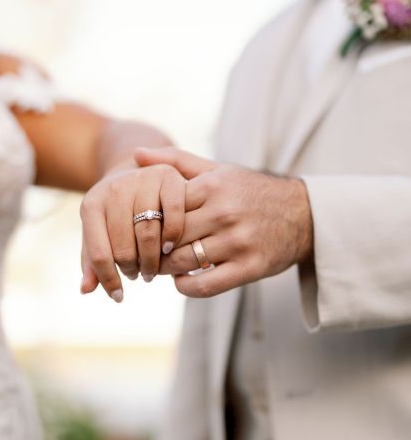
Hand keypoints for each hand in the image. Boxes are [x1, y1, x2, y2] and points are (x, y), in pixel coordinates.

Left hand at [80, 162, 185, 301]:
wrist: (135, 171)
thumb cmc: (115, 211)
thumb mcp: (98, 230)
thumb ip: (92, 259)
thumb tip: (86, 289)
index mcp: (91, 205)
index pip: (99, 253)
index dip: (108, 280)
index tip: (118, 296)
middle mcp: (114, 189)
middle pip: (124, 246)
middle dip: (132, 269)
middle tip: (139, 276)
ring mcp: (141, 180)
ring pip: (148, 232)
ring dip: (152, 259)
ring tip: (153, 269)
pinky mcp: (167, 176)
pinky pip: (174, 213)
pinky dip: (173, 235)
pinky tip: (169, 248)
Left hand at [135, 147, 312, 297]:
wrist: (303, 213)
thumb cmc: (250, 190)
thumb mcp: (218, 169)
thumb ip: (177, 161)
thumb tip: (137, 153)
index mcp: (212, 186)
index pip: (162, 207)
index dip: (145, 220)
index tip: (139, 228)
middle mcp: (224, 212)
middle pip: (168, 236)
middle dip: (150, 247)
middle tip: (142, 253)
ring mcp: (238, 241)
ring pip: (182, 261)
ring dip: (165, 268)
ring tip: (160, 265)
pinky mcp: (250, 267)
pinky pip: (205, 285)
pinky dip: (186, 286)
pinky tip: (181, 279)